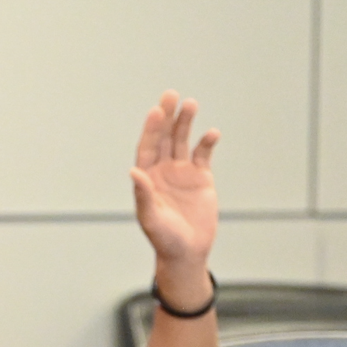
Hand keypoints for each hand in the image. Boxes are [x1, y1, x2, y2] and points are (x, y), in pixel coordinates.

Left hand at [129, 90, 219, 284]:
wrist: (187, 252)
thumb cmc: (165, 239)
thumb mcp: (152, 218)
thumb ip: (144, 195)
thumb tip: (134, 171)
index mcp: (147, 178)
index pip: (147, 148)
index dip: (151, 129)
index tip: (156, 111)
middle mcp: (162, 170)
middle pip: (164, 138)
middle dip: (167, 117)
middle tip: (171, 94)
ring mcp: (181, 171)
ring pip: (182, 141)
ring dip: (185, 122)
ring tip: (191, 104)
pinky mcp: (201, 177)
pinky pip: (202, 154)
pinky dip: (207, 142)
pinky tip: (212, 133)